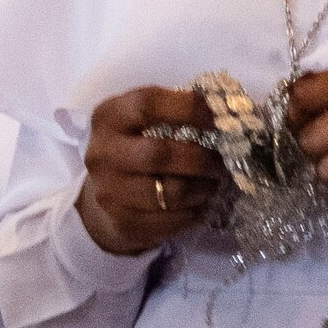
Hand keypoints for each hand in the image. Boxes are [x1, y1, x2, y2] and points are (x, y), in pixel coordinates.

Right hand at [78, 84, 229, 257]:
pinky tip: (200, 202)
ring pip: (171, 192)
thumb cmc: (136, 148)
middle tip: (222, 160)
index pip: (147, 105)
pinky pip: (174, 219)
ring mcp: (110, 192)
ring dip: (203, 188)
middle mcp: (102, 154)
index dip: (187, 108)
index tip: (217, 117)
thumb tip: (226, 112)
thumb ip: (174, 113)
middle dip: (201, 158)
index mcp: (108, 118)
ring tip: (214, 182)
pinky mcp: (124, 222)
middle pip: (159, 154)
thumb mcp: (141, 122)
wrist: (106, 196)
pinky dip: (195, 211)